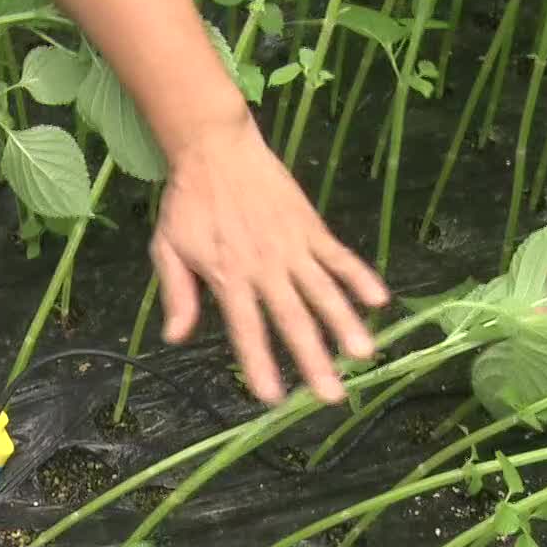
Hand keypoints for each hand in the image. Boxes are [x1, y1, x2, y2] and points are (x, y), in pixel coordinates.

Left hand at [151, 108, 388, 405]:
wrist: (215, 148)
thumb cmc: (187, 202)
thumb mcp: (167, 249)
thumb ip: (177, 294)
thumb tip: (175, 337)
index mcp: (228, 276)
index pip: (246, 329)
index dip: (260, 363)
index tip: (273, 397)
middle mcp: (265, 266)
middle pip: (293, 319)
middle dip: (313, 359)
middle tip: (332, 395)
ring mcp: (292, 246)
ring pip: (323, 291)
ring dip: (345, 324)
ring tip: (364, 355)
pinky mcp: (310, 227)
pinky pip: (338, 256)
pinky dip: (359, 277)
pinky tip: (380, 300)